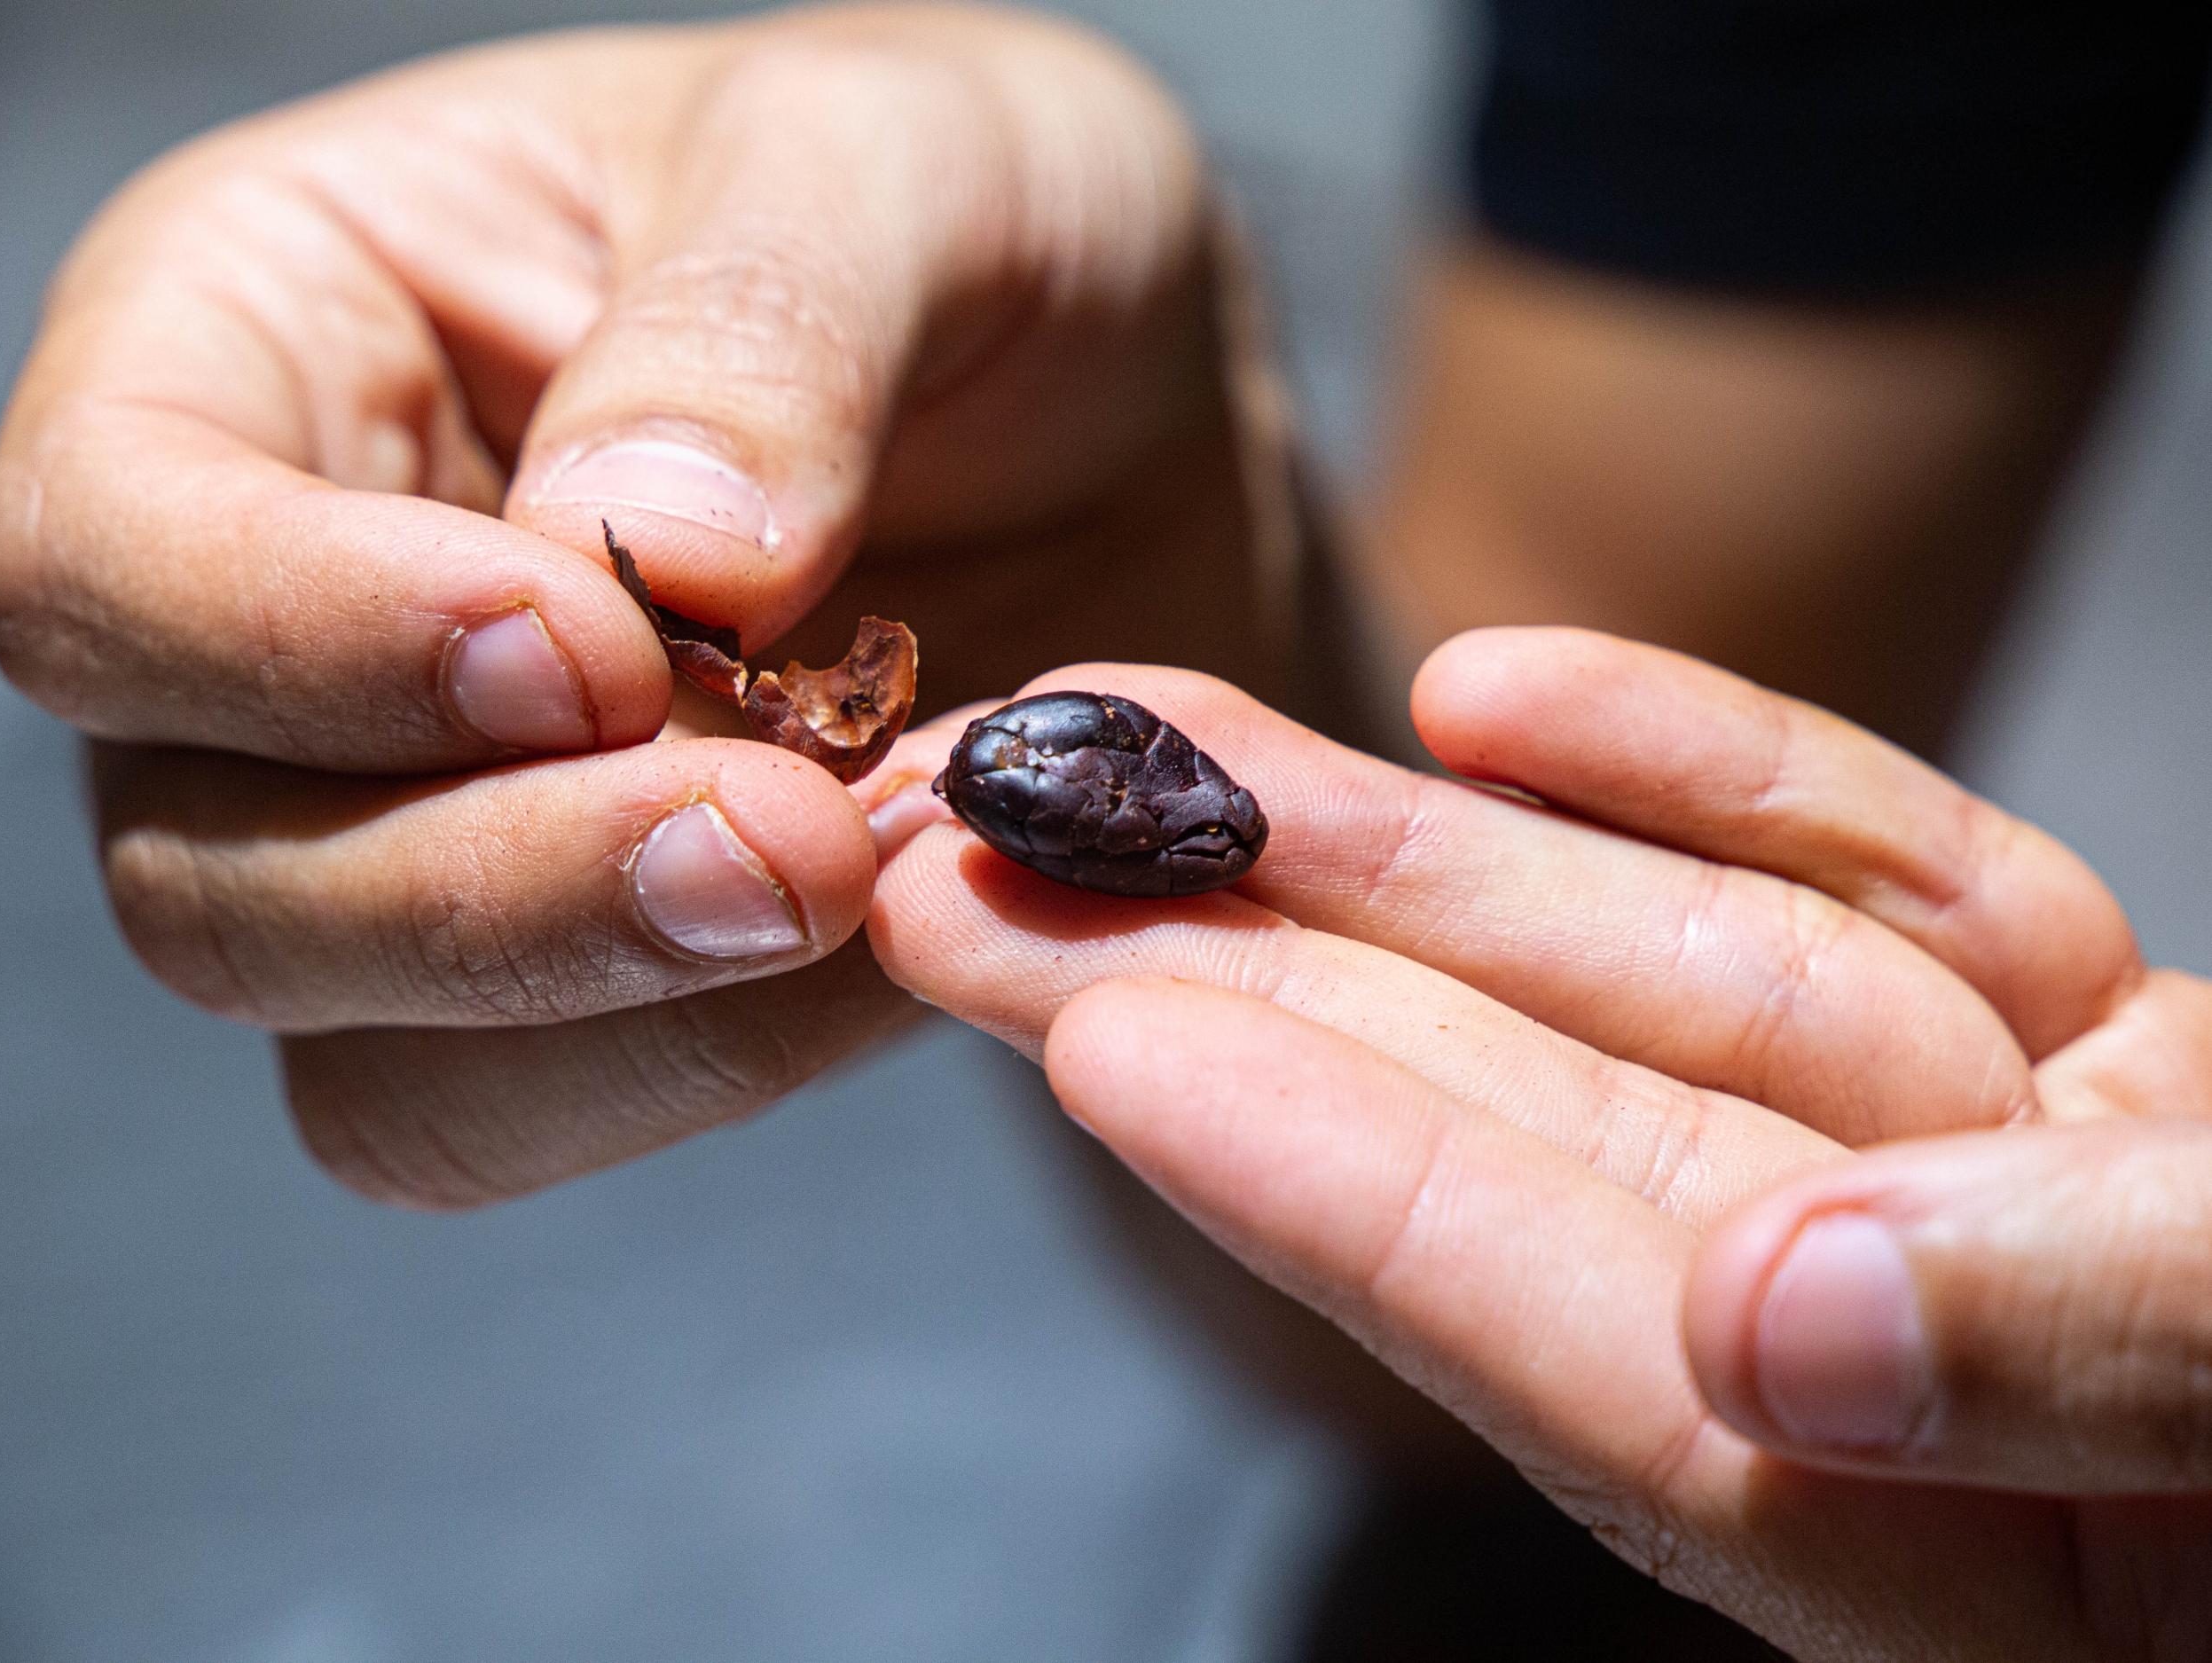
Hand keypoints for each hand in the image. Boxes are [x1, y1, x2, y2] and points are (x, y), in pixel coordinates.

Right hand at [0, 7, 1278, 1202]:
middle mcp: (283, 609)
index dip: (300, 639)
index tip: (594, 654)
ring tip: (864, 867)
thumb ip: (759, 324)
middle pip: (207, 865)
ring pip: (363, 1048)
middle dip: (489, 891)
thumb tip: (645, 554)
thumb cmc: (981, 226)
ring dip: (615, 1009)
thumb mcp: (901, 162)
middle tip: (784, 838)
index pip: (103, 548)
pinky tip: (895, 927)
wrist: (1132, 419)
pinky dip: (723, 1055)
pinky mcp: (579, 966)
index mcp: (265, 333)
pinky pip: (551, 1110)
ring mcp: (413, 821)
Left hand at [865, 629, 2210, 1660]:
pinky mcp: (2114, 1065)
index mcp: (2008, 1550)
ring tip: (1167, 742)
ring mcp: (2021, 1193)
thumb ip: (2128, 1363)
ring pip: (1664, 991)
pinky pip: (1876, 906)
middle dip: (1260, 989)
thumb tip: (1788, 1334)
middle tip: (987, 862)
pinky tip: (1504, 694)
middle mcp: (1970, 1369)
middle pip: (1551, 1149)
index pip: (1602, 1350)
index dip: (1336, 1185)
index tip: (1090, 1030)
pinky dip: (1715, 787)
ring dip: (1416, 857)